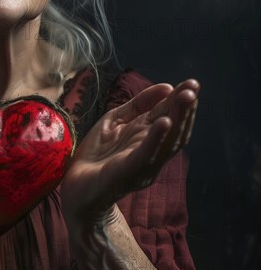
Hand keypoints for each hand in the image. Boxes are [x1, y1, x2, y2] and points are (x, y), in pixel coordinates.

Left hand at [60, 79, 198, 224]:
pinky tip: (164, 122)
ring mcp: (143, 162)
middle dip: (185, 107)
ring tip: (186, 98)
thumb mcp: (115, 120)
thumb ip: (139, 104)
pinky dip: (156, 139)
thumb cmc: (97, 154)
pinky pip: (146, 154)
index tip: (193, 83)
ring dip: (178, 119)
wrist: (75, 185)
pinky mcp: (129, 171)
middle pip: (174, 127)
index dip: (181, 99)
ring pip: (167, 140)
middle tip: (194, 88)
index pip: (169, 114)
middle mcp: (151, 149)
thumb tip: (167, 86)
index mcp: (146, 135)